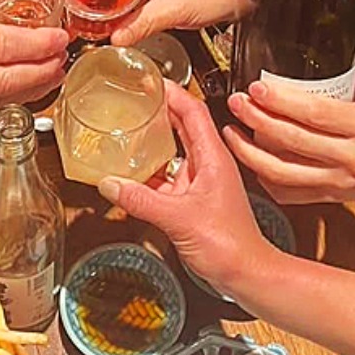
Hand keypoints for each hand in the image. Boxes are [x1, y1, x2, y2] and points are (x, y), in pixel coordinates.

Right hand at [97, 83, 276, 290]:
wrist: (245, 273)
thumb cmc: (229, 245)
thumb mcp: (178, 218)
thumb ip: (140, 200)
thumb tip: (109, 184)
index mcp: (213, 157)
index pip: (193, 111)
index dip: (172, 92)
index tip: (149, 80)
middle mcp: (208, 164)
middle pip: (182, 124)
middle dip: (159, 109)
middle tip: (133, 99)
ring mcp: (201, 181)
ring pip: (174, 150)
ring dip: (153, 139)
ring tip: (128, 129)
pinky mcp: (193, 200)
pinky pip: (167, 176)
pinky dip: (149, 170)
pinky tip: (130, 173)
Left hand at [223, 50, 354, 209]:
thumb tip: (330, 30)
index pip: (315, 112)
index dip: (281, 100)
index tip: (256, 87)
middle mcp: (351, 155)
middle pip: (292, 140)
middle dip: (256, 120)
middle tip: (236, 102)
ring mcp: (338, 180)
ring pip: (283, 172)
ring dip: (249, 152)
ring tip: (231, 131)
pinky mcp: (329, 197)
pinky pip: (288, 193)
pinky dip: (264, 178)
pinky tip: (252, 159)